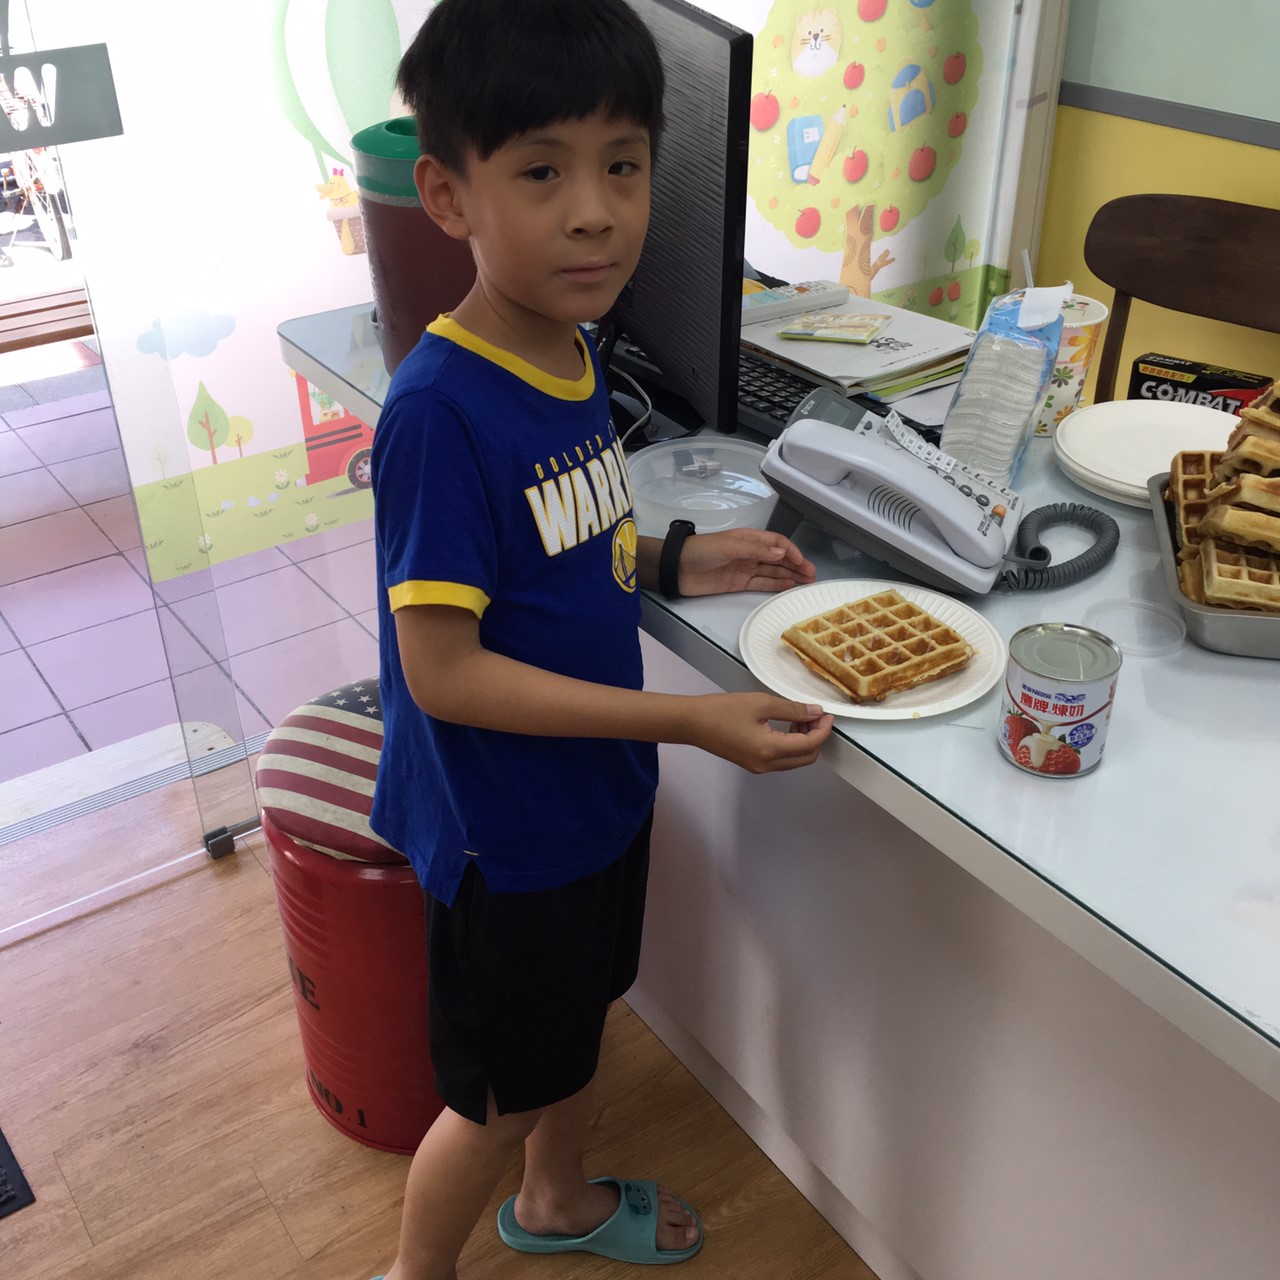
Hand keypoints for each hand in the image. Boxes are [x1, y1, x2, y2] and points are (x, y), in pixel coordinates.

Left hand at [678, 529, 815, 597]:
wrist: (678, 568)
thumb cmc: (702, 551)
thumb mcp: (730, 546)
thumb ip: (756, 550)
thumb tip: (782, 554)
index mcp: (749, 538)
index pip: (777, 543)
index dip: (791, 551)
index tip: (802, 562)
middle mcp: (750, 553)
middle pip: (778, 558)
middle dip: (796, 565)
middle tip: (812, 576)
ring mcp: (745, 568)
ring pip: (773, 571)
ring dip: (790, 576)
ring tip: (807, 583)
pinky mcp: (739, 583)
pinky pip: (762, 583)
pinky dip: (776, 585)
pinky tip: (789, 586)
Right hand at [685, 692, 833, 773]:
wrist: (691, 723)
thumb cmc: (722, 710)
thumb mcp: (761, 703)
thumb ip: (792, 710)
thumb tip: (816, 713)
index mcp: (770, 750)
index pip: (809, 745)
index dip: (823, 730)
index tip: (827, 714)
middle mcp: (767, 765)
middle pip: (806, 758)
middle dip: (816, 738)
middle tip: (815, 715)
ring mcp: (759, 767)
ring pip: (794, 760)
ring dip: (804, 741)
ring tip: (799, 718)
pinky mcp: (752, 764)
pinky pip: (781, 759)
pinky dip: (790, 745)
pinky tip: (785, 726)